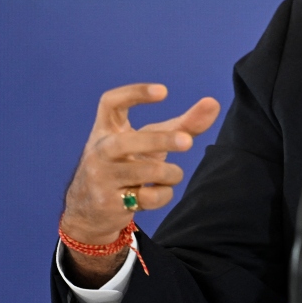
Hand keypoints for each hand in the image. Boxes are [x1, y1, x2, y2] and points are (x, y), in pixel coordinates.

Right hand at [60, 83, 218, 284]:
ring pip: (142, 172)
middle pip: (125, 142)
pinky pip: (147, 198)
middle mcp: (99, 151)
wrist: (88, 211)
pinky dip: (163, 195)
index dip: (134, 93)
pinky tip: (159, 193)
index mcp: (106, 129)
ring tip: (174, 173)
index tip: (163, 91)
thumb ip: (183, 125)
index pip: (110, 102)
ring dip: (170, 173)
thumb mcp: (149, 143)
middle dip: (160, 140)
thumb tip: (213, 103)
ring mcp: (101, 177)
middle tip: (188, 141)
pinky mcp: (108, 203)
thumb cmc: (126, 165)